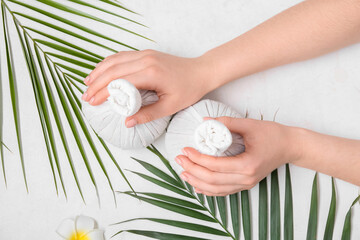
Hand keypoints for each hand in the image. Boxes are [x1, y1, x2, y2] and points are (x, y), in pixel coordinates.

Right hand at [82, 50, 215, 127]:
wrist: (201, 71)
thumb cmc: (189, 89)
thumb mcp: (170, 106)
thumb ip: (147, 114)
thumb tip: (127, 122)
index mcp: (151, 73)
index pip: (120, 82)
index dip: (103, 92)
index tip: (92, 102)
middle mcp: (145, 60)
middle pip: (113, 69)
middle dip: (96, 83)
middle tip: (85, 96)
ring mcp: (145, 54)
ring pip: (114, 60)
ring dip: (99, 71)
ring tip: (87, 84)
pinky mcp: (146, 53)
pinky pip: (122, 56)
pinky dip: (109, 63)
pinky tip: (101, 71)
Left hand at [175, 117, 301, 195]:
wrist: (290, 146)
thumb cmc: (273, 134)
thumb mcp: (250, 124)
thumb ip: (227, 122)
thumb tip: (205, 121)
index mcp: (247, 164)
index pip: (215, 166)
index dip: (197, 158)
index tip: (186, 149)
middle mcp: (246, 178)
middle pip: (212, 180)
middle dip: (192, 169)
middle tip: (179, 158)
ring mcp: (246, 184)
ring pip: (216, 189)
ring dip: (197, 182)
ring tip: (183, 171)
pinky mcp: (245, 184)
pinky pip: (223, 191)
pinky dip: (208, 190)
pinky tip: (197, 185)